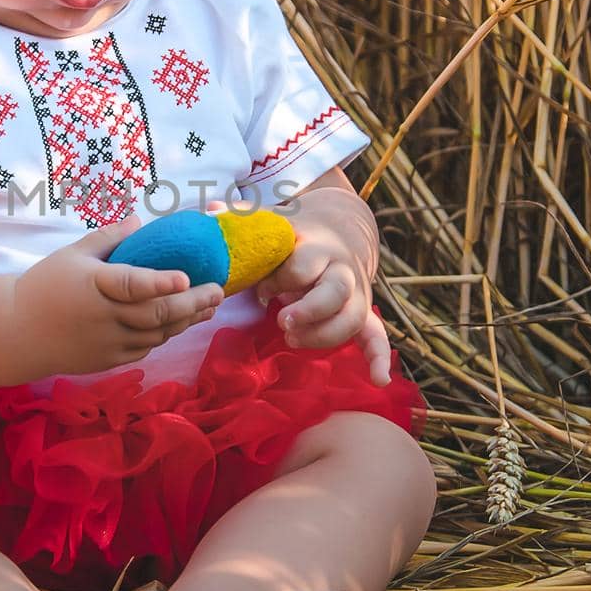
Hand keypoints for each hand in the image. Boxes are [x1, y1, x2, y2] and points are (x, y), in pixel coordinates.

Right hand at [13, 213, 223, 377]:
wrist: (17, 332)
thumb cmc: (45, 286)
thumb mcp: (72, 255)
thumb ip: (108, 238)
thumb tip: (140, 221)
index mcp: (93, 285)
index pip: (131, 285)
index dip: (160, 282)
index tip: (185, 276)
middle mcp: (103, 317)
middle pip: (156, 314)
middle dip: (192, 303)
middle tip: (218, 291)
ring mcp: (107, 343)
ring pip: (157, 334)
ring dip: (186, 321)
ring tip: (210, 306)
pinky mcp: (108, 360)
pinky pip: (145, 347)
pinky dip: (165, 334)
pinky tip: (180, 322)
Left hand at [254, 187, 390, 386]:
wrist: (341, 230)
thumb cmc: (295, 236)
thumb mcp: (274, 223)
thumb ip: (244, 220)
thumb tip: (210, 211)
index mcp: (318, 247)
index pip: (303, 265)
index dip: (279, 280)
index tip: (260, 291)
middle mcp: (342, 270)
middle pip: (336, 291)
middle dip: (310, 310)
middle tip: (282, 322)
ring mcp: (356, 294)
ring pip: (352, 317)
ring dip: (324, 335)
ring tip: (291, 339)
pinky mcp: (362, 313)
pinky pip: (377, 337)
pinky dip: (379, 358)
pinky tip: (378, 380)